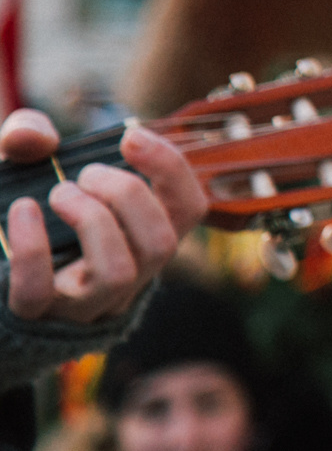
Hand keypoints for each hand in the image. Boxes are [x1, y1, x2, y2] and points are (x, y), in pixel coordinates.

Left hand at [3, 110, 207, 325]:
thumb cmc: (23, 208)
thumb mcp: (32, 164)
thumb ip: (29, 134)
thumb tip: (34, 137)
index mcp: (142, 239)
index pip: (189, 209)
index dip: (172, 169)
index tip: (131, 136)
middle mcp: (127, 277)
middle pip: (161, 244)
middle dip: (128, 194)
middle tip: (86, 173)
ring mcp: (83, 303)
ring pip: (118, 273)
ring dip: (92, 218)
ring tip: (59, 193)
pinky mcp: (33, 316)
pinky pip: (38, 291)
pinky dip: (32, 247)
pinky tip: (22, 210)